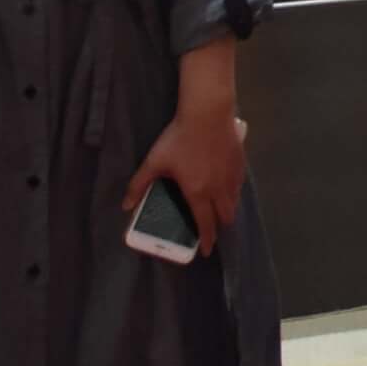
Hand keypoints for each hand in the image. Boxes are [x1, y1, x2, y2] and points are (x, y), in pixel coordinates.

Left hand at [124, 109, 247, 255]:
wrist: (208, 114)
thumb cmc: (179, 139)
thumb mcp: (154, 162)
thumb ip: (139, 185)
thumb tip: (125, 206)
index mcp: (198, 192)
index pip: (205, 223)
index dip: (206, 239)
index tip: (205, 251)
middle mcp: (219, 189)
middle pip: (226, 215)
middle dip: (220, 226)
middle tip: (212, 229)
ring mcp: (232, 176)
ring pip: (235, 201)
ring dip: (228, 209)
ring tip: (220, 209)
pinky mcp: (240, 163)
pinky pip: (239, 185)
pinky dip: (233, 193)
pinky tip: (227, 187)